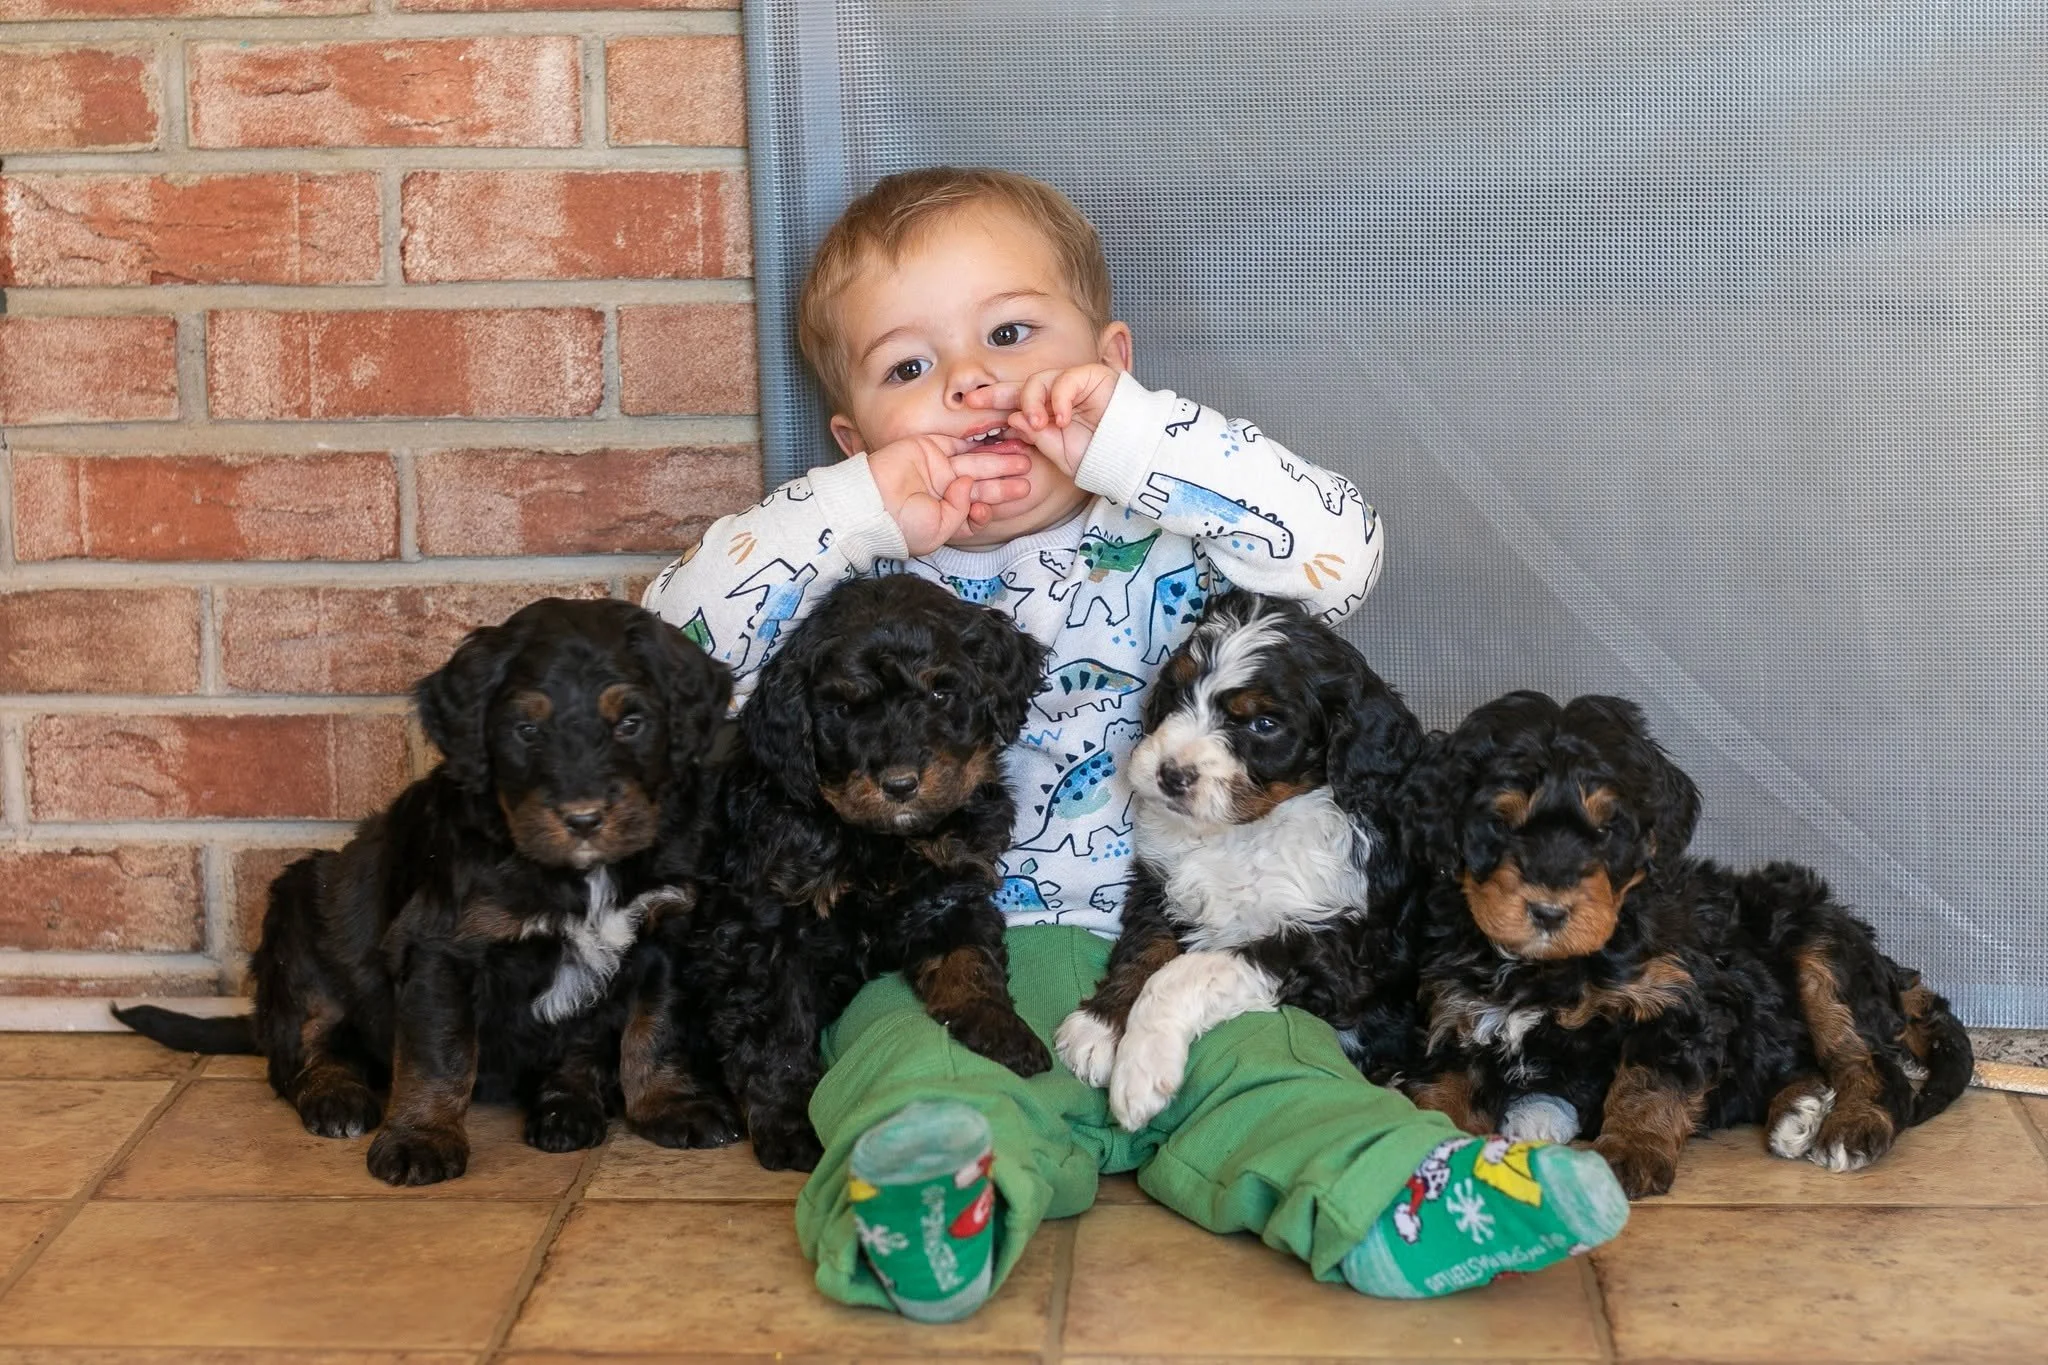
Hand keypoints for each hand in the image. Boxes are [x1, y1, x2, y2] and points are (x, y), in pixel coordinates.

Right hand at [865, 433, 1033, 555]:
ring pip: (975, 461)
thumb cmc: (902, 525)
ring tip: (1022, 455)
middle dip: (1005, 476)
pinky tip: (1002, 435)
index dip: (996, 502)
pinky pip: (959, 441)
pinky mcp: (929, 447)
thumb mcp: (940, 529)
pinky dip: (980, 437)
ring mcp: (937, 468)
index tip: (1016, 495)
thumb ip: (962, 510)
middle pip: (982, 483)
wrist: (872, 503)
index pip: (978, 508)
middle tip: (1028, 470)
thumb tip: (971, 486)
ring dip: (999, 457)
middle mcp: (943, 492)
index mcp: (946, 515)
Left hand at [965, 364, 1120, 475]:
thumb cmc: (1098, 457)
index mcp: (1047, 412)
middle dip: (998, 393)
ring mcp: (1074, 384)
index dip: (994, 402)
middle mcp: (1057, 395)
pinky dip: (1060, 398)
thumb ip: (1035, 436)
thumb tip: (1012, 419)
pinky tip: (1062, 419)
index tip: (970, 405)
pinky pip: (1067, 379)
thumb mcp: (1057, 452)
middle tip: (978, 402)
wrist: (1131, 458)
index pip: (1015, 403)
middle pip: (1022, 386)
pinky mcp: (1093, 376)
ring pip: (1040, 380)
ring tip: (1039, 424)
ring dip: (1033, 402)